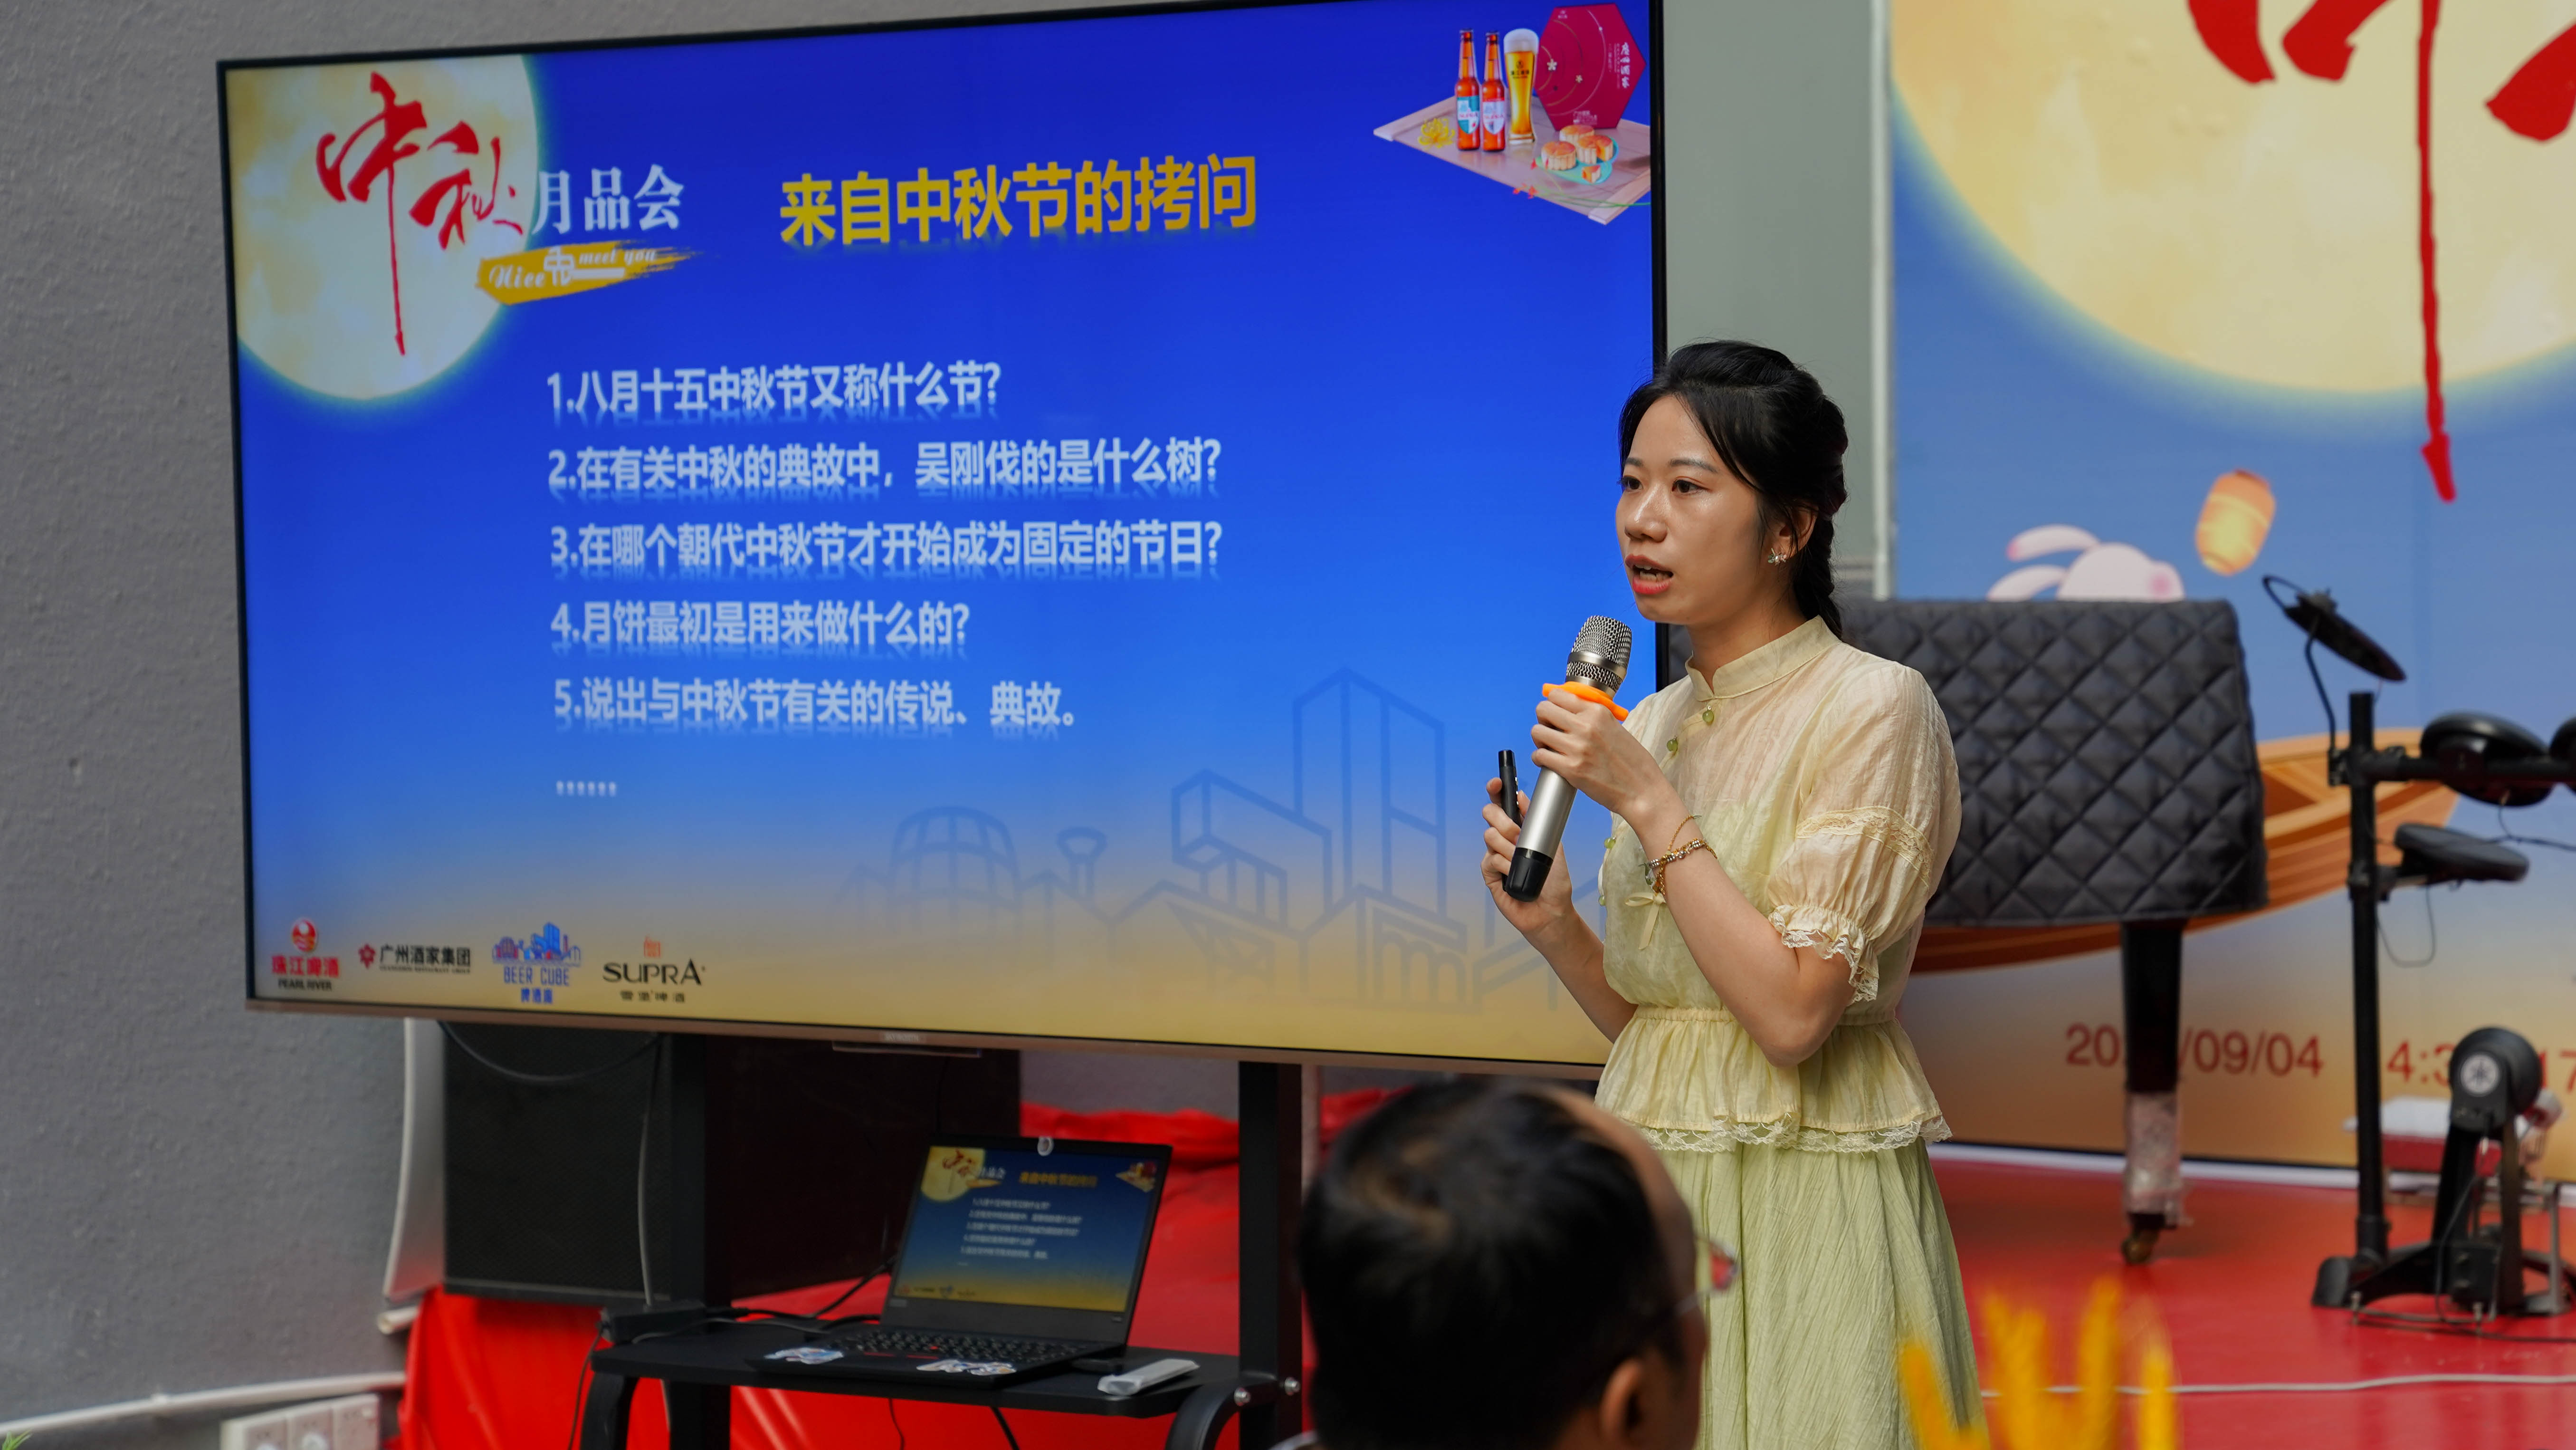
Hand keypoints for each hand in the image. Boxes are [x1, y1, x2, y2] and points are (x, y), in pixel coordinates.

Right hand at [1481, 778, 1577, 947]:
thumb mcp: (1553, 847)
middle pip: (1490, 815)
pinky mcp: (1490, 873)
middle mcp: (1505, 840)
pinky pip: (1489, 859)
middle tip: (1517, 834)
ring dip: (1507, 846)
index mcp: (1521, 830)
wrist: (1551, 912)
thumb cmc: (1555, 883)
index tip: (1496, 784)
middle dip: (1503, 820)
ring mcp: (1496, 856)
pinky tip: (1513, 873)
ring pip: (1489, 836)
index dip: (1497, 792)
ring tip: (1520, 859)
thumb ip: (1538, 823)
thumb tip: (1523, 797)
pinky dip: (1504, 865)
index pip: (1504, 805)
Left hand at [1531, 686, 1677, 826]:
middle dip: (1543, 720)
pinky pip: (1539, 756)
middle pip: (1543, 709)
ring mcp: (1577, 747)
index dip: (1552, 704)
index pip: (1558, 695)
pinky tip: (1548, 761)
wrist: (1642, 791)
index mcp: (1597, 712)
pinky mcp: (1571, 769)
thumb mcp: (1616, 728)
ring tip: (1549, 747)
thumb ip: (1593, 718)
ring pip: (1537, 732)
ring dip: (1539, 740)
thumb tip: (1569, 711)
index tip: (1554, 714)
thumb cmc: (1633, 763)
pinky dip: (1539, 758)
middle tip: (1550, 731)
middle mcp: (1586, 726)